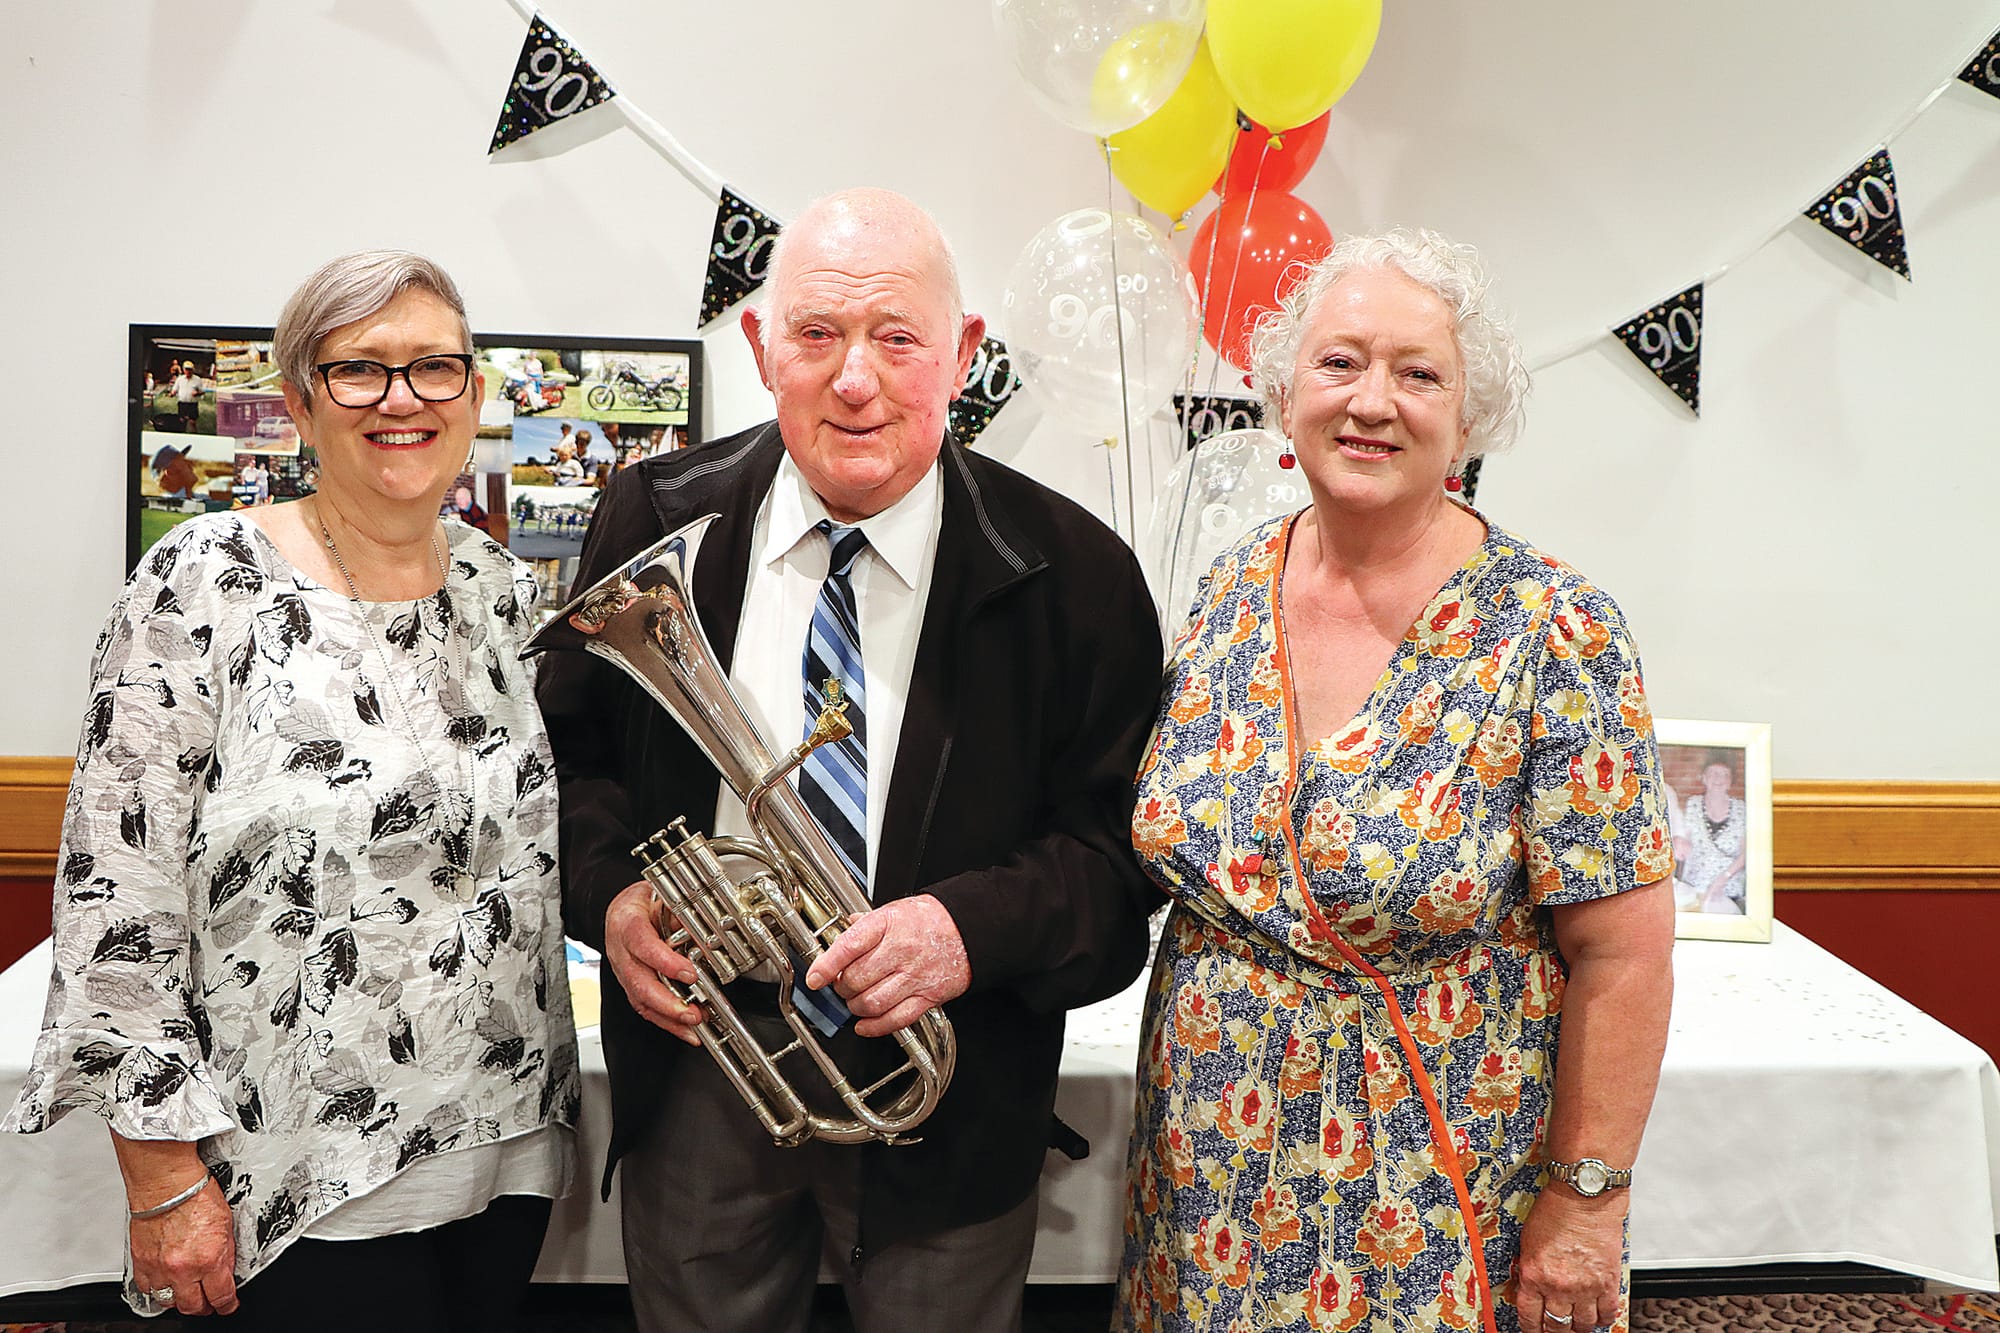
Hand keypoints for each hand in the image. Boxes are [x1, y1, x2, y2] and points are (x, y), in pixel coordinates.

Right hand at [130, 1179, 236, 1315]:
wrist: (167, 1184)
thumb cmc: (197, 1195)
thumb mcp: (227, 1225)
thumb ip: (225, 1254)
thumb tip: (226, 1272)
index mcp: (209, 1259)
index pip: (220, 1296)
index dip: (227, 1305)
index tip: (228, 1305)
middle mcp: (183, 1269)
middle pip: (193, 1306)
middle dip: (204, 1307)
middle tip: (209, 1303)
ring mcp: (159, 1268)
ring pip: (168, 1301)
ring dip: (179, 1300)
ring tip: (187, 1294)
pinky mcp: (141, 1263)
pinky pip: (146, 1289)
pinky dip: (156, 1289)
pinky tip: (164, 1282)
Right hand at [603, 880, 703, 1044]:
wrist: (622, 911)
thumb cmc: (641, 904)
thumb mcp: (659, 896)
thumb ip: (678, 912)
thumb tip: (700, 927)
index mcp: (626, 925)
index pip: (642, 945)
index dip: (665, 962)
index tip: (689, 973)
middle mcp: (621, 952)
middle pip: (639, 982)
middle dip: (668, 1002)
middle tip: (693, 1012)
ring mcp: (624, 973)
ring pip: (641, 1001)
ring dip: (669, 1018)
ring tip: (694, 1027)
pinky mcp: (631, 987)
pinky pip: (646, 1008)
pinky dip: (667, 1023)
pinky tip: (686, 1030)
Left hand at [805, 895, 968, 1037]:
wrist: (971, 929)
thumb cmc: (932, 919)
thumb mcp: (895, 910)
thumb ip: (866, 923)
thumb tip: (841, 931)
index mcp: (887, 926)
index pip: (849, 947)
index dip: (827, 965)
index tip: (814, 978)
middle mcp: (900, 951)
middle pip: (856, 979)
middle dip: (841, 988)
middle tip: (841, 985)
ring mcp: (914, 976)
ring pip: (872, 1003)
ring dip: (855, 1007)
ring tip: (855, 1001)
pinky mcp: (928, 996)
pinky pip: (896, 1019)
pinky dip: (875, 1027)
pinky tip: (865, 1024)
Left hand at [1511, 1187, 1625, 1332]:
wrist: (1585, 1196)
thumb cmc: (1556, 1210)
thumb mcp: (1528, 1241)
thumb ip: (1530, 1269)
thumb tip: (1530, 1287)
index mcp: (1534, 1275)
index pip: (1529, 1316)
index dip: (1531, 1329)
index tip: (1533, 1330)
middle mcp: (1559, 1286)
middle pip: (1557, 1326)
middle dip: (1554, 1331)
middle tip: (1555, 1329)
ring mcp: (1585, 1288)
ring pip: (1583, 1326)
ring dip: (1579, 1327)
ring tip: (1577, 1324)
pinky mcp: (1608, 1284)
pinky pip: (1607, 1314)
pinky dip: (1602, 1319)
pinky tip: (1598, 1316)